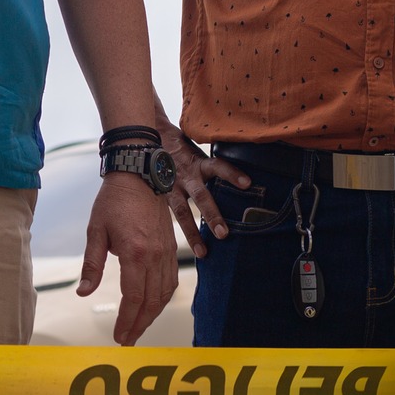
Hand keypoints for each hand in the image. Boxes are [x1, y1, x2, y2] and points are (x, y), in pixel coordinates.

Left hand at [76, 172, 178, 344]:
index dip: (126, 320)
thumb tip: (83, 292)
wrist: (139, 176)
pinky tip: (153, 305)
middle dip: (139, 325)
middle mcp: (155, 256)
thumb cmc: (113, 201)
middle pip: (151, 302)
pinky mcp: (172, 248)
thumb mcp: (95, 231)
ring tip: (138, 327)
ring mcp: (167, 253)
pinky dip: (163, 298)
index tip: (118, 335)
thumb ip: (92, 265)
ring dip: (152, 315)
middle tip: (127, 339)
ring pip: (164, 294)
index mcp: (134, 253)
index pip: (132, 298)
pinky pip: (172, 281)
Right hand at [164, 132, 249, 258]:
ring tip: (203, 253)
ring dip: (193, 234)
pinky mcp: (162, 196)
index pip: (218, 166)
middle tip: (224, 234)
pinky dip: (181, 234)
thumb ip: (214, 163)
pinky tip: (187, 250)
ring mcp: (172, 188)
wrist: (147, 141)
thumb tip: (247, 174)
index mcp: (199, 163)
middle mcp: (186, 177)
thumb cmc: (181, 148)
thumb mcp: (198, 150)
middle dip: (212, 216)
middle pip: (201, 196)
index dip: (232, 174)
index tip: (247, 184)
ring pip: (183, 212)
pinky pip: (171, 218)